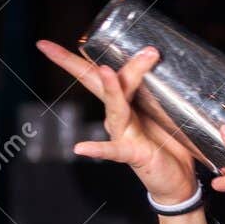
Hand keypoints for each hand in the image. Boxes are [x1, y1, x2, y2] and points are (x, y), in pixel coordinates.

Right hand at [35, 40, 198, 204]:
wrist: (179, 180)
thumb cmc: (171, 143)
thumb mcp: (168, 110)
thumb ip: (161, 90)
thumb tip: (162, 58)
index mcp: (125, 102)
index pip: (99, 74)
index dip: (76, 58)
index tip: (45, 44)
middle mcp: (119, 116)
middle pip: (97, 84)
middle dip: (78, 64)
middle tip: (68, 43)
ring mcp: (124, 134)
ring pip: (116, 107)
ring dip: (113, 89)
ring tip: (107, 71)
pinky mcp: (133, 153)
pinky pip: (114, 150)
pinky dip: (98, 149)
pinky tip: (81, 148)